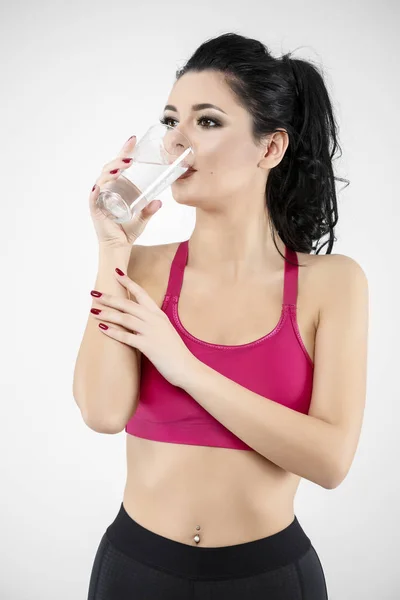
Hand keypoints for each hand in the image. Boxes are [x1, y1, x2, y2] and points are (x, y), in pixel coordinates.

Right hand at [89, 135, 161, 248]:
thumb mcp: (142, 218)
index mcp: (115, 188)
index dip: (123, 152)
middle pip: (109, 169)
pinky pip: (95, 197)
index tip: (133, 140)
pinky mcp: (96, 209)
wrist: (118, 248)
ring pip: (102, 179)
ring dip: (112, 170)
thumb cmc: (126, 232)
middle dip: (119, 158)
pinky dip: (97, 190)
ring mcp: (99, 199)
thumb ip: (149, 210)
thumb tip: (160, 201)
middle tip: (131, 154)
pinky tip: (100, 186)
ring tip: (123, 165)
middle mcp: (105, 191)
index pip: (117, 166)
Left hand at [89, 268, 195, 387]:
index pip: (141, 293)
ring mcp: (151, 332)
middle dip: (110, 298)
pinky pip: (126, 337)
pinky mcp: (147, 346)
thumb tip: (136, 321)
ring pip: (125, 318)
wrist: (186, 367)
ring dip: (107, 314)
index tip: (116, 272)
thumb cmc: (175, 351)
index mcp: (158, 314)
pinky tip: (101, 328)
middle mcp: (154, 320)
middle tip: (94, 293)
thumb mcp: (164, 331)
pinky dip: (113, 331)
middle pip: (128, 304)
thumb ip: (151, 324)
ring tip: (93, 311)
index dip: (128, 282)